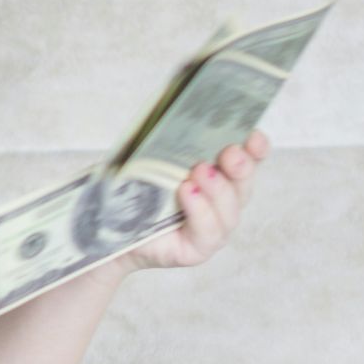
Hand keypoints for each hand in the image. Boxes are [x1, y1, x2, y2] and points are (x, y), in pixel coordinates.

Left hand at [113, 128, 268, 273]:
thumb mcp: (146, 160)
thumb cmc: (131, 191)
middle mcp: (222, 204)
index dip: (256, 149)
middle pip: (243, 186)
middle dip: (241, 167)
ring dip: (217, 189)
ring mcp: (213, 229)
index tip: (253, 135)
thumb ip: (167, 142)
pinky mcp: (197, 250)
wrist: (106, 230)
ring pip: (229, 210)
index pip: (248, 162)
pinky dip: (200, 210)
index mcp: (218, 177)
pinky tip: (187, 192)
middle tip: (229, 152)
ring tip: (199, 170)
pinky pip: (208, 232)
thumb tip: (172, 113)